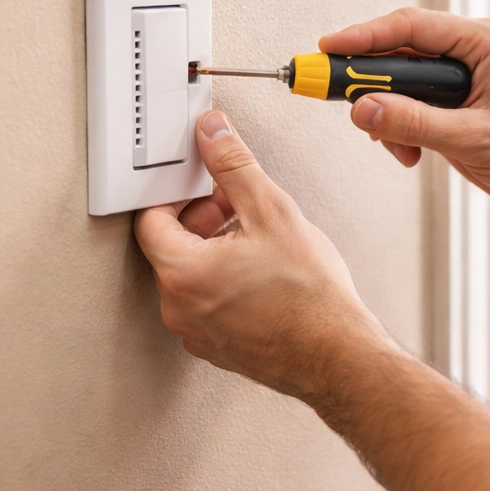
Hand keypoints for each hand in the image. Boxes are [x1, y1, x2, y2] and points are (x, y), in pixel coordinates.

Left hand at [134, 109, 393, 398]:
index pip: (151, 217)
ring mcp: (196, 332)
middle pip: (170, 246)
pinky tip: (264, 275)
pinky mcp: (217, 347)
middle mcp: (178, 308)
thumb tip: (212, 134)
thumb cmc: (310, 298)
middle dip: (202, 220)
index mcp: (182, 272)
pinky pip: (207, 303)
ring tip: (259, 243)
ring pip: (191, 276)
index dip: (179, 194)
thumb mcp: (273, 213)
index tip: (205, 186)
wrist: (338, 356)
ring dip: (216, 251)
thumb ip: (234, 167)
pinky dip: (226, 283)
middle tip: (239, 210)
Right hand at [320, 8, 489, 212]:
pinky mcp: (459, 103)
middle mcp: (473, 51)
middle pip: (401, 52)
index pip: (412, 27)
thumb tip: (362, 108)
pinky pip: (414, 105)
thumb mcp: (472, 138)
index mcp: (484, 42)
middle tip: (341, 100)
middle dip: (373, 84)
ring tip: (396, 146)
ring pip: (403, 83)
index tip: (328, 49)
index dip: (365, 37)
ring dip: (389, 114)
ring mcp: (465, 77)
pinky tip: (413, 153)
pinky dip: (403, 128)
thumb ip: (413, 122)